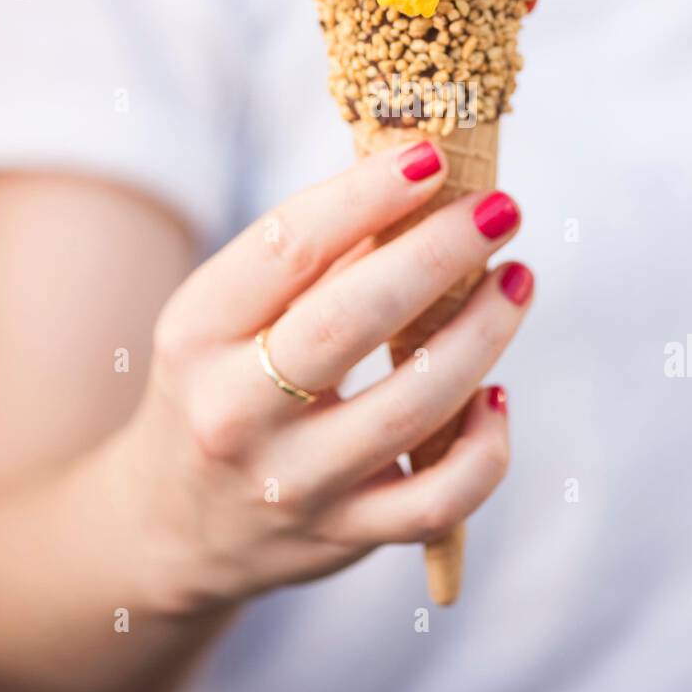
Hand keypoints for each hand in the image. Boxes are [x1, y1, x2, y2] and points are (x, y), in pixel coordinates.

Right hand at [124, 141, 532, 612]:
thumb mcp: (225, 319)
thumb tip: (420, 183)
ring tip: (517, 280)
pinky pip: (438, 500)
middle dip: (439, 253)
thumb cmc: (219, 389)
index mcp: (197, 334)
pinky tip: (497, 397)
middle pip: (351, 320)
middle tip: (500, 208)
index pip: (287, 247)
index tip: (430, 156)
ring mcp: (293, 482)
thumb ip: (309, 261)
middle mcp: (235, 411)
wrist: (174, 528)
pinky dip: (484, 448)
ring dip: (482, 334)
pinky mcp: (344, 535)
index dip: (366, 193)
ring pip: (411, 408)